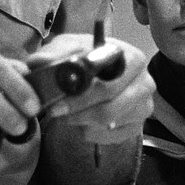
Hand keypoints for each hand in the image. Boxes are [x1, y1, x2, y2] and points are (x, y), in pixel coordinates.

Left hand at [35, 36, 151, 184]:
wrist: (99, 71)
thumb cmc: (86, 57)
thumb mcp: (68, 48)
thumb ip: (54, 54)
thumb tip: (39, 62)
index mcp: (132, 59)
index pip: (110, 83)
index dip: (82, 95)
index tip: (57, 102)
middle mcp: (145, 83)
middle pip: (110, 107)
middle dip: (78, 111)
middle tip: (54, 112)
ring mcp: (143, 107)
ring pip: (108, 123)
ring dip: (81, 121)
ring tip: (65, 113)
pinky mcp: (137, 126)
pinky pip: (109, 137)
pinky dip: (89, 131)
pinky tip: (80, 120)